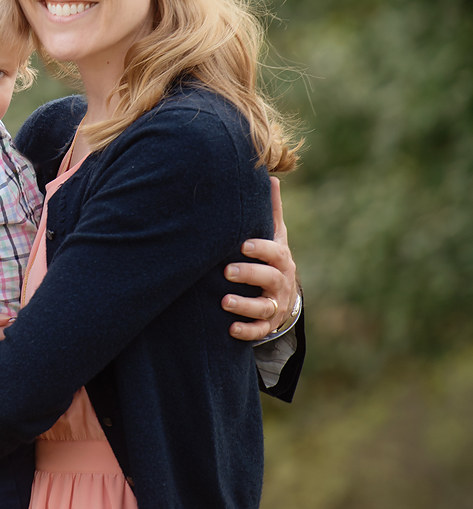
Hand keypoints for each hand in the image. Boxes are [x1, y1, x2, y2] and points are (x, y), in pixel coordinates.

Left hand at [223, 177, 300, 340]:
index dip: (261, 249)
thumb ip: (271, 211)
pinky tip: (231, 329)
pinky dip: (246, 331)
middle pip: (269, 278)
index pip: (275, 252)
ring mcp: (275, 304)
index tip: (243, 245)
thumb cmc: (272, 258)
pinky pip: (259, 331)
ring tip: (224, 302)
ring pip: (263, 308)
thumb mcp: (275, 236)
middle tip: (226, 270)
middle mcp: (280, 282)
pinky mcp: (267, 324)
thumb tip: (271, 177)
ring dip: (244, 305)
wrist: (284, 296)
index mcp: (280, 258)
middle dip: (249, 274)